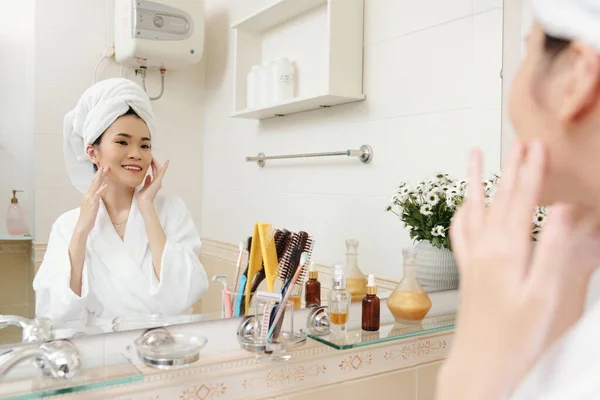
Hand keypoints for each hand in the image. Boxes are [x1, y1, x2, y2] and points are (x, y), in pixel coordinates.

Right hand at [75, 166, 108, 234]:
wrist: (83, 225)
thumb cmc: (88, 216)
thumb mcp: (91, 205)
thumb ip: (94, 198)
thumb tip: (98, 193)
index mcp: (87, 195)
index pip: (93, 183)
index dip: (98, 176)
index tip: (103, 169)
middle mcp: (87, 195)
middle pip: (94, 182)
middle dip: (100, 174)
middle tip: (105, 166)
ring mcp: (89, 199)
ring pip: (95, 186)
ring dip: (100, 178)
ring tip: (104, 171)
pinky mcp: (92, 204)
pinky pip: (97, 195)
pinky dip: (101, 189)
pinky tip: (105, 184)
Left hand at [138, 158, 168, 206]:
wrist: (144, 202)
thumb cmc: (143, 197)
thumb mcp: (144, 187)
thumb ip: (147, 181)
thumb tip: (148, 176)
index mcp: (154, 182)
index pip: (154, 171)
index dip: (152, 165)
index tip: (150, 159)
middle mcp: (157, 181)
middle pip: (156, 169)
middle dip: (153, 162)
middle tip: (150, 155)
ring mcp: (158, 181)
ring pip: (158, 169)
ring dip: (155, 162)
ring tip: (152, 156)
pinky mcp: (158, 181)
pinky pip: (162, 173)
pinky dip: (165, 167)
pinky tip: (167, 162)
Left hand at [438, 141, 599, 398]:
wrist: (481, 361)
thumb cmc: (515, 336)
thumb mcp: (545, 295)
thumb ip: (556, 250)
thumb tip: (566, 211)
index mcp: (507, 250)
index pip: (522, 200)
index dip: (531, 171)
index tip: (539, 145)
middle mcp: (484, 248)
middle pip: (498, 198)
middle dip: (510, 167)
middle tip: (518, 140)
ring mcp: (471, 257)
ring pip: (474, 208)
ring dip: (478, 180)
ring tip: (474, 155)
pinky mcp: (466, 268)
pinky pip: (460, 230)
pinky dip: (463, 211)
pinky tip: (464, 204)